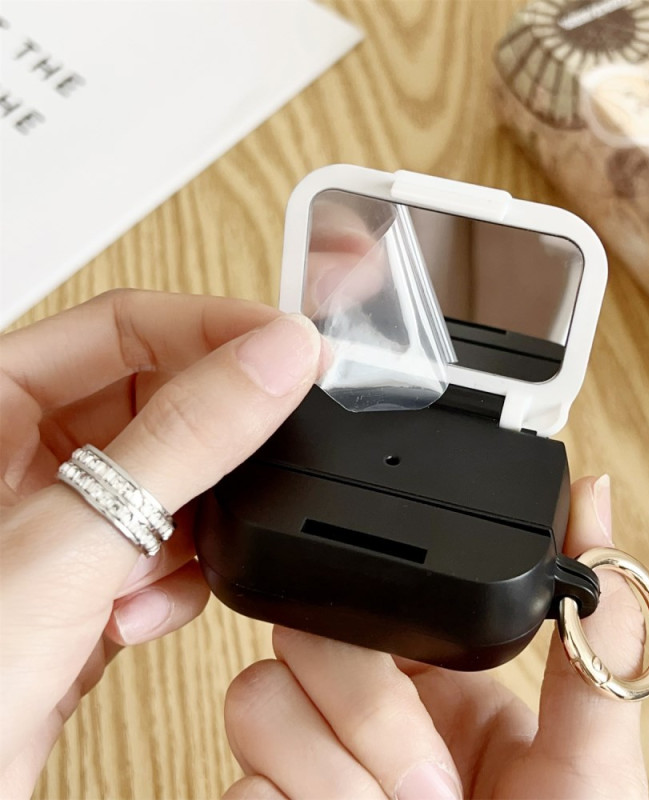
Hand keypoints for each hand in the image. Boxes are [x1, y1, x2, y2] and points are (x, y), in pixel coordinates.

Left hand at [0, 290, 324, 798]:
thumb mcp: (67, 542)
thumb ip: (185, 441)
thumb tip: (277, 360)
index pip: (123, 326)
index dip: (214, 328)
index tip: (291, 346)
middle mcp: (24, 457)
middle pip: (158, 401)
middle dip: (209, 444)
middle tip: (269, 446)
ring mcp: (63, 522)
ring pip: (175, 479)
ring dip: (190, 524)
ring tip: (157, 566)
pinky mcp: (92, 582)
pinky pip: (171, 544)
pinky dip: (176, 580)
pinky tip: (135, 615)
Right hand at [224, 476, 647, 798]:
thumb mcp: (591, 754)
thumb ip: (590, 630)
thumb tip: (598, 498)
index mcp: (437, 677)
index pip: (373, 592)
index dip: (383, 615)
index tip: (423, 668)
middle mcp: (367, 712)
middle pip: (304, 633)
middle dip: (367, 713)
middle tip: (429, 783)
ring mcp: (312, 764)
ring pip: (255, 696)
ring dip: (329, 773)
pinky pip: (233, 781)